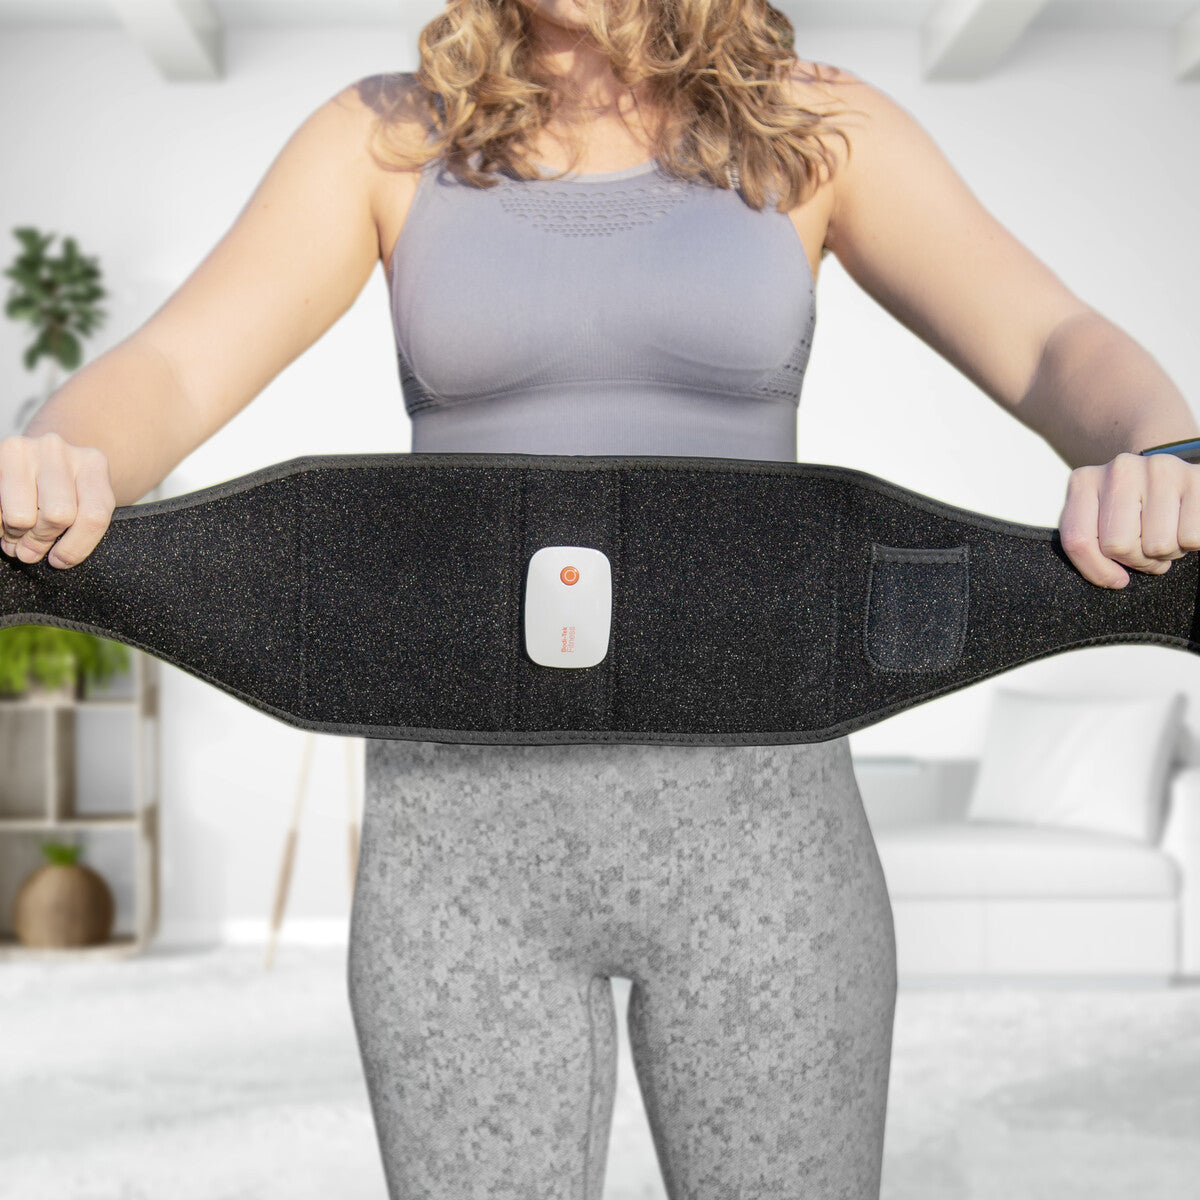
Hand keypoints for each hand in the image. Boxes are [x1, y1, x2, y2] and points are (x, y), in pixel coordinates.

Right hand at [0, 431, 115, 568]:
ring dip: (17, 534)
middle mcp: (58, 450)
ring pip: (21, 516)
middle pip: (58, 516)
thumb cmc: (64, 487)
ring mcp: (24, 449)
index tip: (59, 560)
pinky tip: (4, 521)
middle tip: (32, 547)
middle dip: (42, 540)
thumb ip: (78, 524)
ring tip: (18, 533)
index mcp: (92, 463)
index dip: (75, 548)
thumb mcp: (83, 500)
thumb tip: (39, 555)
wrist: (36, 454)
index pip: (93, 516)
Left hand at [1058, 450, 1199, 588]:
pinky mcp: (1196, 478)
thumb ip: (1088, 545)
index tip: (1116, 578)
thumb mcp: (1098, 522)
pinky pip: (1191, 538)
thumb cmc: (1132, 508)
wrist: (1173, 477)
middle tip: (1145, 546)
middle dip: (1136, 559)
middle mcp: (1119, 469)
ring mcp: (1159, 469)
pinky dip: (1190, 543)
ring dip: (1165, 552)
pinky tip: (1183, 524)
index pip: (1077, 541)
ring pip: (1157, 546)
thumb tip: (1113, 578)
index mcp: (1085, 481)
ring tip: (1166, 532)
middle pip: (1117, 546)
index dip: (1097, 570)